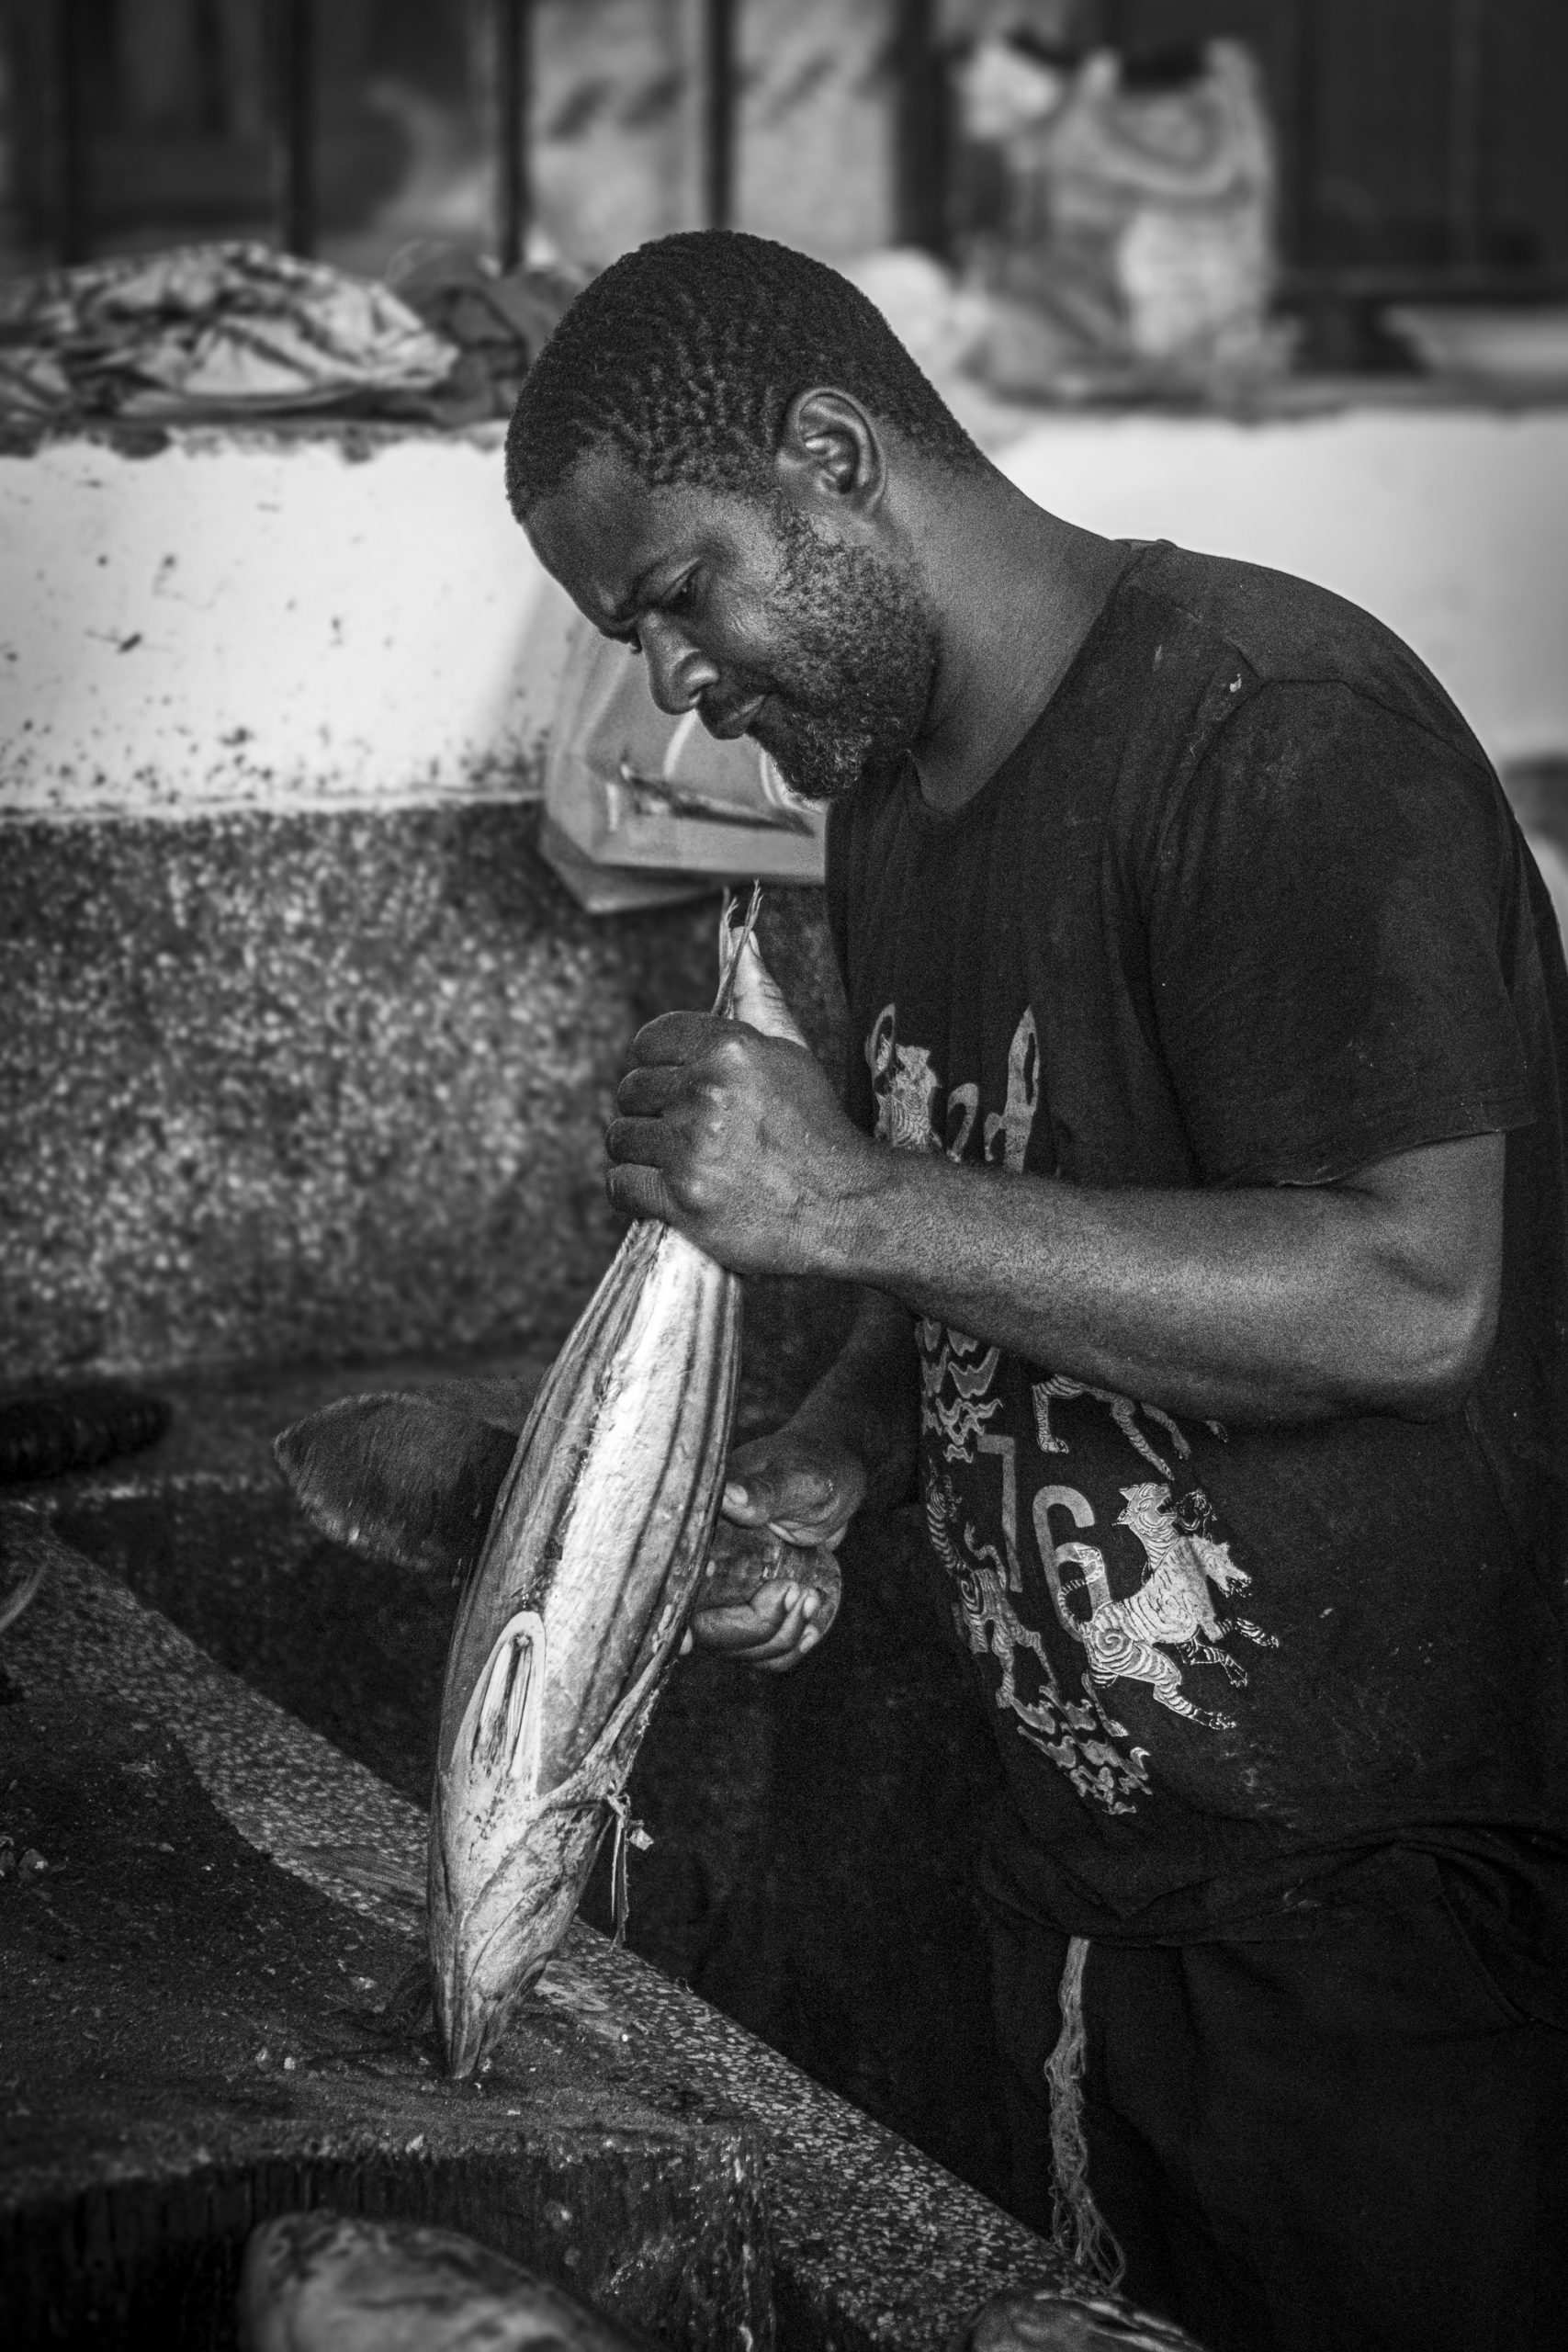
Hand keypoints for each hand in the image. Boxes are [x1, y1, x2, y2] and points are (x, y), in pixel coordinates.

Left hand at [605, 1012, 878, 1275]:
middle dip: (650, 1110)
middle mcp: (707, 1093)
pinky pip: (621, 1184)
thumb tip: (736, 936)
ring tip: (675, 1160)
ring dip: (641, 1150)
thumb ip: (757, 995)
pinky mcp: (682, 1199)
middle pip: (631, 1090)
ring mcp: (691, 1149)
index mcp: (730, 1050)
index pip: (652, 1040)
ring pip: (621, 1137)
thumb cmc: (817, 1127)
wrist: (846, 1207)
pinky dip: (634, 1190)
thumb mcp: (793, 1051)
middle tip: (682, 1129)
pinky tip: (663, 1190)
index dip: (657, 1063)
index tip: (673, 1083)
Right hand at [683, 1422, 867, 1670]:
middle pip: (705, 1630)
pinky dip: (786, 1649)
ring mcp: (726, 1589)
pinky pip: (759, 1651)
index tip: (687, 1643)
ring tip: (812, 1598)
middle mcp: (704, 1564)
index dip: (676, 1619)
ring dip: (778, 1639)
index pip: (673, 1582)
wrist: (836, 1476)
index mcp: (700, 1528)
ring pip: (732, 1648)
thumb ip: (766, 1489)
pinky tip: (810, 1625)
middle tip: (799, 1593)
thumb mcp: (798, 1478)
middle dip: (755, 1627)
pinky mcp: (751, 1604)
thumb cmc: (816, 1466)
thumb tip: (730, 1497)